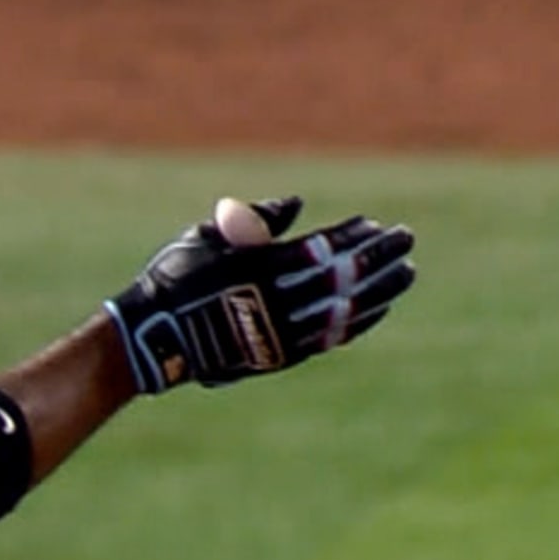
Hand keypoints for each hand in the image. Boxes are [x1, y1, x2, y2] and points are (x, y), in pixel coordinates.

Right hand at [104, 196, 416, 393]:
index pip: (321, 248)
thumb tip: (296, 203)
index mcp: (258, 266)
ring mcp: (280, 332)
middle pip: (342, 277)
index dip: (351, 237)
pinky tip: (377, 309)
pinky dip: (358, 322)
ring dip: (379, 290)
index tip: (374, 225)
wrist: (152, 338)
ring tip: (406, 274)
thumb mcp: (204, 238)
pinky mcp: (280, 356)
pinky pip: (330, 338)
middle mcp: (275, 300)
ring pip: (344, 310)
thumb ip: (252, 219)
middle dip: (378, 257)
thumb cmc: (174, 280)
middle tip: (406, 241)